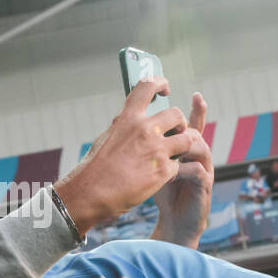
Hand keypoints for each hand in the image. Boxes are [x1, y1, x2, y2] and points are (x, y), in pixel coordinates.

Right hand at [54, 78, 190, 231]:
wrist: (91, 194)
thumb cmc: (94, 168)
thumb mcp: (107, 137)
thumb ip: (126, 126)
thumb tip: (136, 120)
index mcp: (128, 118)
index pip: (148, 86)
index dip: (160, 83)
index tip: (165, 89)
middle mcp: (144, 130)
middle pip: (176, 114)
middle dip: (178, 123)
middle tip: (175, 131)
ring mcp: (156, 150)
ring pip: (187, 138)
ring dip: (183, 145)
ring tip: (174, 154)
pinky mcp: (163, 171)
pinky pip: (181, 164)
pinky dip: (175, 170)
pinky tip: (165, 175)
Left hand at [150, 92, 212, 248]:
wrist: (173, 221)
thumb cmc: (160, 190)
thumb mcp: (151, 164)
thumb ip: (147, 145)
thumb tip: (130, 123)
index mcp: (184, 148)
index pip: (191, 124)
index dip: (196, 110)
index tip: (198, 95)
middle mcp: (197, 155)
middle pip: (194, 131)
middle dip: (184, 126)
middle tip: (170, 128)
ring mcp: (203, 169)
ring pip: (201, 146)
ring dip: (185, 144)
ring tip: (173, 147)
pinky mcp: (203, 186)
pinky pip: (199, 170)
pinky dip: (185, 168)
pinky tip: (173, 171)